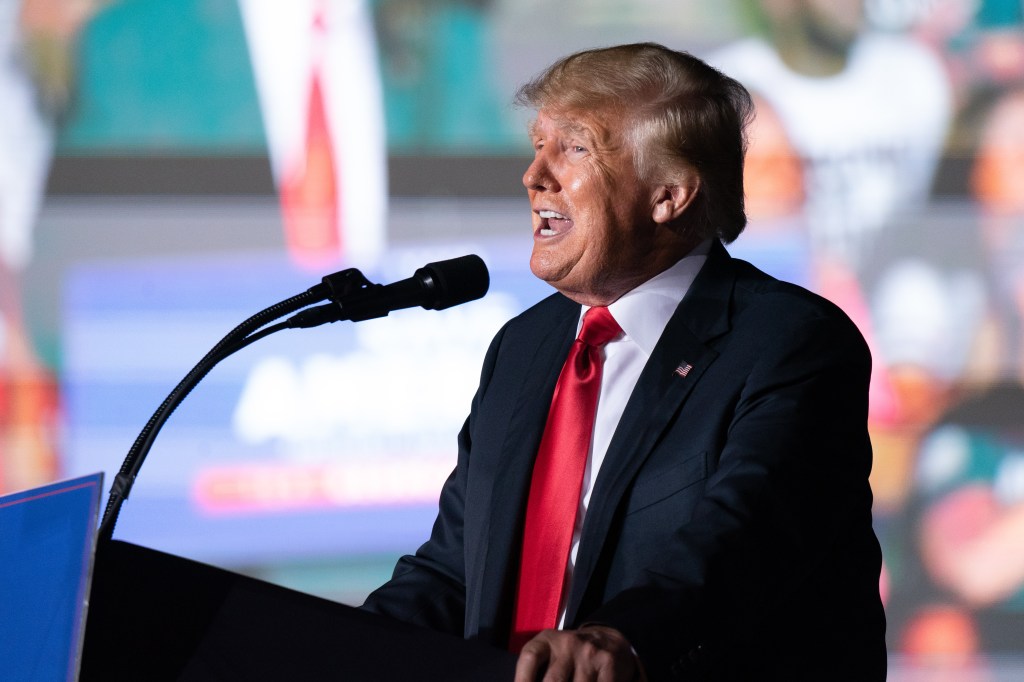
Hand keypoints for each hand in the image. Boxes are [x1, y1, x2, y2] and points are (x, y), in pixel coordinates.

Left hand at [514, 625, 645, 681]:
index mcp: (547, 640)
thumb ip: (537, 672)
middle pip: (553, 681)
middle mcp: (567, 643)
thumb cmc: (571, 654)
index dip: (522, 679)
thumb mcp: (551, 653)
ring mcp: (589, 653)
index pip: (530, 658)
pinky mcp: (608, 664)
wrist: (609, 639)